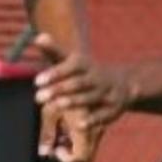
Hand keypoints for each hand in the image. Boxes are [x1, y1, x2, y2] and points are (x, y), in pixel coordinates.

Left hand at [33, 34, 133, 156]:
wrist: (124, 83)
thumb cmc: (87, 72)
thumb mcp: (73, 60)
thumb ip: (54, 51)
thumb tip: (37, 37)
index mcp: (86, 65)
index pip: (71, 66)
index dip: (55, 73)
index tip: (37, 81)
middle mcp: (97, 78)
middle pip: (78, 83)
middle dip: (59, 89)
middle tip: (38, 97)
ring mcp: (107, 93)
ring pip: (90, 97)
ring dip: (73, 101)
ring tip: (55, 105)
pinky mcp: (113, 109)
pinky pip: (103, 115)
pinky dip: (92, 119)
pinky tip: (79, 124)